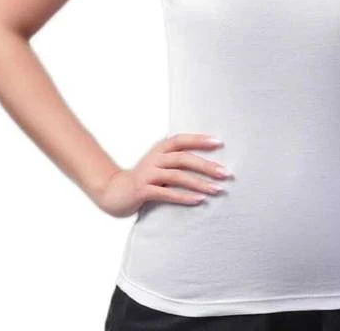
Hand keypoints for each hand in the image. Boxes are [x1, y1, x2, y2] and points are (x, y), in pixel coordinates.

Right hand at [91, 132, 232, 217]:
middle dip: (207, 166)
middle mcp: (155, 159)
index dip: (200, 140)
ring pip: (178, 176)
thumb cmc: (143, 178)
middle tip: (226, 173)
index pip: (182, 140)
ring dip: (200, 183)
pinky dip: (184, 197)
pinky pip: (167, 193)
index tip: (220, 142)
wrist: (114, 191)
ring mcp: (148, 174)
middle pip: (184, 158)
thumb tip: (207, 162)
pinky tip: (198, 201)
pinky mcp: (143, 190)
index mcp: (159, 149)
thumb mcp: (158, 164)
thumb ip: (175, 160)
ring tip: (217, 190)